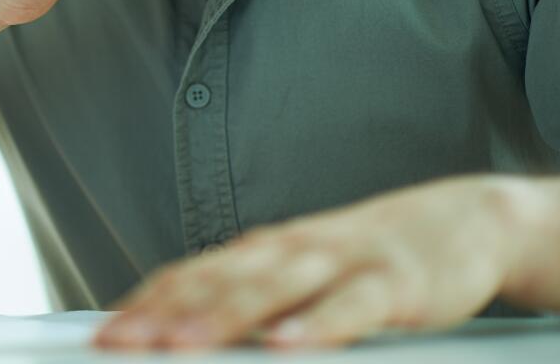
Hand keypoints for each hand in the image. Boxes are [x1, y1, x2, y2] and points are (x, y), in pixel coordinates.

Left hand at [95, 175, 550, 350]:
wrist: (461, 219)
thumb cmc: (366, 256)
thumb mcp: (302, 271)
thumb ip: (250, 295)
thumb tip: (184, 326)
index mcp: (264, 250)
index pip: (191, 275)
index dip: (145, 304)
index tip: (104, 335)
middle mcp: (292, 250)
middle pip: (218, 281)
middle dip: (163, 314)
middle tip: (119, 342)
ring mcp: (341, 262)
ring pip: (274, 289)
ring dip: (223, 316)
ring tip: (181, 344)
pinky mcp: (393, 283)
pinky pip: (351, 306)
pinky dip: (317, 324)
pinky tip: (287, 345)